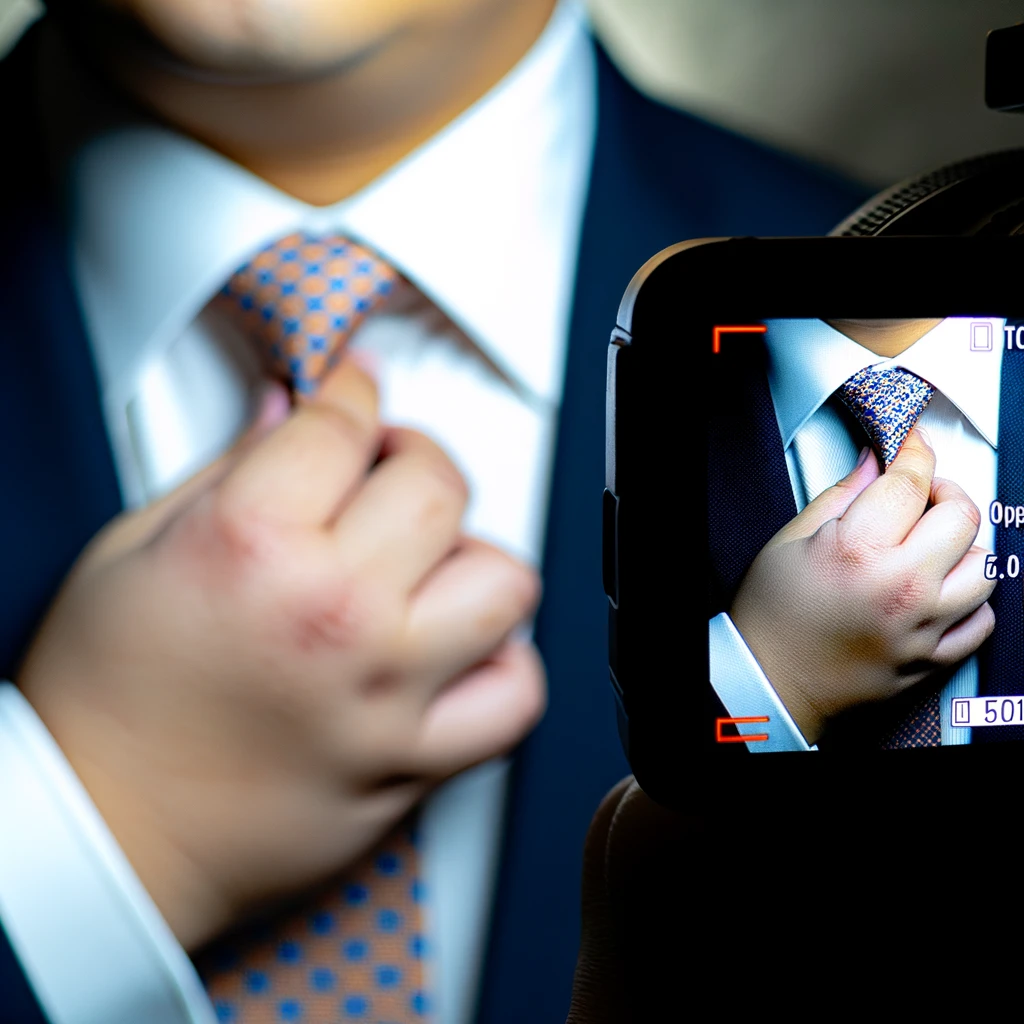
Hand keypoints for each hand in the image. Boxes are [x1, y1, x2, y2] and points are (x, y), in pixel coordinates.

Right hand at [15, 360, 544, 949]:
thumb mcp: (129, 553)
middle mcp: (334, 615)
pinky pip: (514, 697)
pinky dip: (503, 663)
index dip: (353, 388)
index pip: (345, 423)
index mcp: (253, 548)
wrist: (103, 840)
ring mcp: (386, 693)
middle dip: (415, 456)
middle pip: (439, 485)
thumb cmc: (99, 711)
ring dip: (471, 557)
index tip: (356, 388)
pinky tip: (458, 650)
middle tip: (387, 468)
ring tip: (427, 565)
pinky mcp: (413, 763)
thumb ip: (225, 470)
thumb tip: (285, 415)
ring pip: (503, 581)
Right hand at [730, 430, 994, 744]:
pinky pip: (981, 620)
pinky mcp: (933, 659)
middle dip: (943, 493)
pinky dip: (969, 600)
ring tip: (930, 546)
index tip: (910, 445)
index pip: (910, 480)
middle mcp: (900, 587)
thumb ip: (840, 497)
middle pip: (961, 516)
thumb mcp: (789, 541)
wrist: (769, 681)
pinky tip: (938, 590)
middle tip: (920, 495)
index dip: (913, 452)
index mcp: (858, 551)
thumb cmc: (771, 618)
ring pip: (984, 567)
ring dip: (961, 547)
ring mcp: (922, 626)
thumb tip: (874, 464)